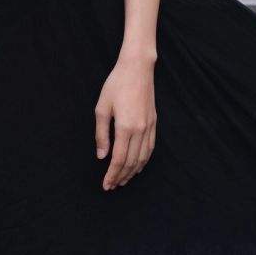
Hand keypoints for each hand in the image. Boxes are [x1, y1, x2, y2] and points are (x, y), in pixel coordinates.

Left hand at [94, 55, 156, 189]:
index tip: (106, 184)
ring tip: (123, 180)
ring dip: (133, 172)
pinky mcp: (154, 123)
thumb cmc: (116, 85)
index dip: (112, 175)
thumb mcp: (102, 108)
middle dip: (121, 177)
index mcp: (125, 128)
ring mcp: (149, 127)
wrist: (137, 68)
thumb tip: (101, 156)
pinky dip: (144, 161)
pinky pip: (150, 148)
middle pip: (131, 162)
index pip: (119, 160)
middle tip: (112, 186)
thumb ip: (101, 134)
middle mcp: (140, 130)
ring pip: (143, 158)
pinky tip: (138, 166)